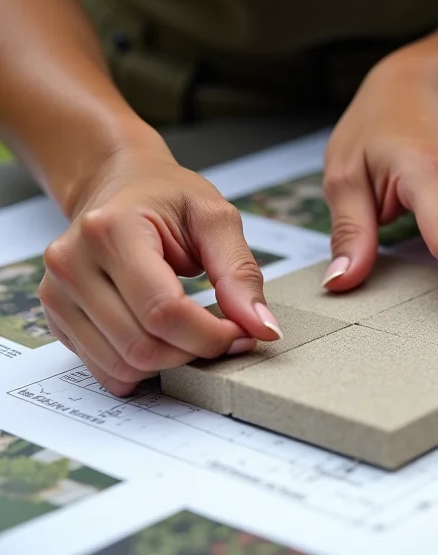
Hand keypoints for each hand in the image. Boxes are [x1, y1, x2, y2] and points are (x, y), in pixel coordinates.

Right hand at [39, 142, 282, 395]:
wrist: (118, 184)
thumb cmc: (166, 195)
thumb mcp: (215, 218)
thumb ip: (240, 273)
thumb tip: (262, 328)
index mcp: (110, 230)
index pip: (163, 310)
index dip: (210, 335)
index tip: (241, 333)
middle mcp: (73, 264)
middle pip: (141, 345)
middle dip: (193, 351)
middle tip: (221, 332)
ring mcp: (57, 294)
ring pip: (122, 366)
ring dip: (170, 363)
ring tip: (192, 331)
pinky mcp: (57, 318)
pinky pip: (105, 369)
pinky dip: (143, 368)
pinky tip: (163, 339)